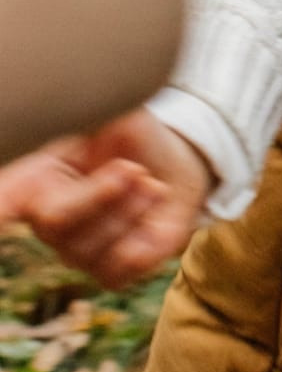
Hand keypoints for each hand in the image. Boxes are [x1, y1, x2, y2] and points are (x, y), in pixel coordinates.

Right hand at [0, 111, 209, 289]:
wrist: (174, 161)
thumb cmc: (132, 134)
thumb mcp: (112, 112)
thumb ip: (87, 113)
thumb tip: (75, 99)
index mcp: (34, 177)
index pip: (3, 198)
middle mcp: (45, 218)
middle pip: (56, 221)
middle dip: (101, 193)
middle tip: (133, 169)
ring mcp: (73, 249)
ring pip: (90, 249)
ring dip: (132, 210)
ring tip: (150, 182)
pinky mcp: (108, 270)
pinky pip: (116, 272)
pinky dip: (145, 242)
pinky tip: (155, 210)